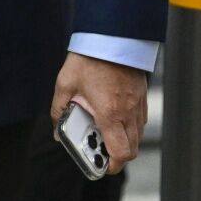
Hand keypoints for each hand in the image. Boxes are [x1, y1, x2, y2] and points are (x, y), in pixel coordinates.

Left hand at [49, 53, 147, 175]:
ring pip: (138, 135)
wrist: (111, 34)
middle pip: (132, 149)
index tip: (101, 166)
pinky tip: (114, 117)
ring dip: (125, 141)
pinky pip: (140, 120)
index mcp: (109, 113)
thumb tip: (58, 131)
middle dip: (117, 156)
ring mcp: (138, 103)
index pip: (120, 152)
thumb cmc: (88, 58)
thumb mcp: (65, 85)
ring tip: (105, 133)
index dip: (112, 165)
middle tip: (100, 152)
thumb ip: (60, 111)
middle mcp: (128, 111)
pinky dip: (130, 126)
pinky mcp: (142, 95)